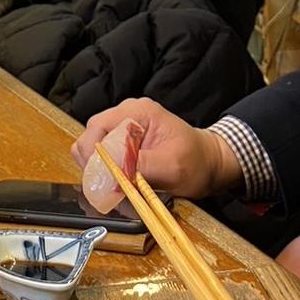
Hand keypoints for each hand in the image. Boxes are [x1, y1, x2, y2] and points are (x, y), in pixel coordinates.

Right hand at [70, 96, 243, 198]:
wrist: (209, 163)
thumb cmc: (197, 161)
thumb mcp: (172, 166)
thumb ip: (141, 167)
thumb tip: (110, 175)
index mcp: (138, 112)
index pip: (97, 128)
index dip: (93, 156)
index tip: (101, 180)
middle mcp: (126, 114)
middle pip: (90, 138)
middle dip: (94, 164)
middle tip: (107, 187)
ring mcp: (123, 127)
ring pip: (92, 148)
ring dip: (99, 170)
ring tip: (117, 186)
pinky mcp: (123, 142)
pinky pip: (102, 156)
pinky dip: (106, 172)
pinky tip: (121, 182)